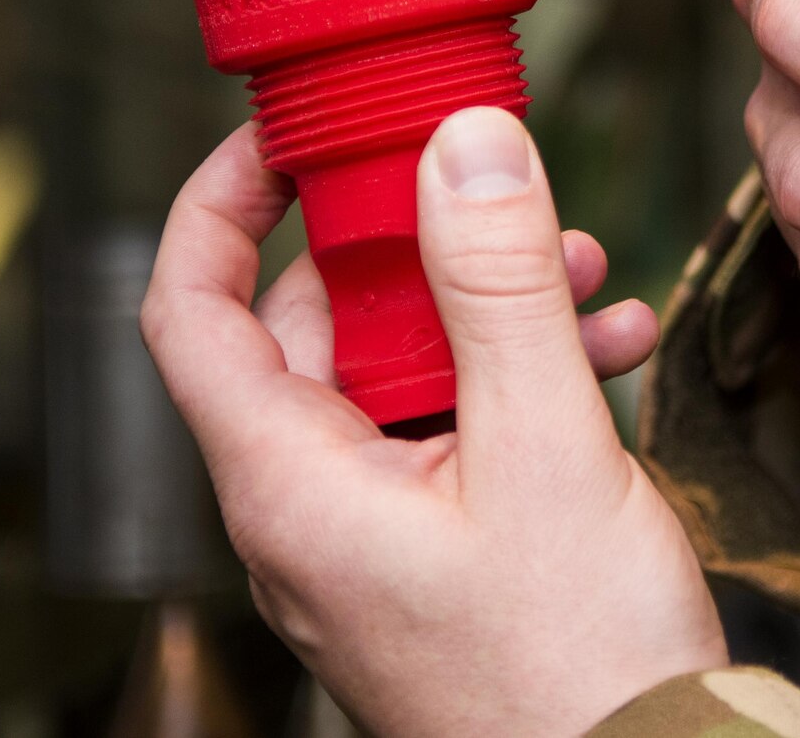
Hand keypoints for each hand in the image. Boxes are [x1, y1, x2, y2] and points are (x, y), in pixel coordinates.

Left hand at [142, 110, 726, 736]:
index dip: (219, 203)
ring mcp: (369, 539)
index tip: (285, 133)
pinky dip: (518, 380)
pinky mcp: (431, 556)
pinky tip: (610, 354)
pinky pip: (450, 432)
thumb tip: (463, 145)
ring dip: (489, 310)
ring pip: (400, 374)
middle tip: (496, 193)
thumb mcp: (548, 448)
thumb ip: (500, 286)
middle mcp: (307, 512)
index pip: (190, 310)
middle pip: (317, 327)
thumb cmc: (577, 667)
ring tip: (591, 278)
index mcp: (290, 485)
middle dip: (415, 245)